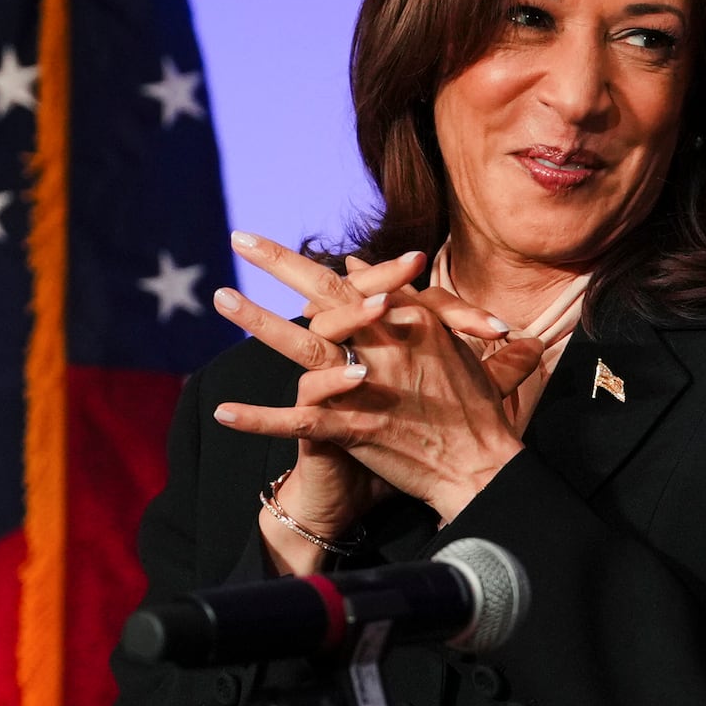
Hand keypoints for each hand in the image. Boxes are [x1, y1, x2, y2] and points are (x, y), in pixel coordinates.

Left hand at [212, 234, 529, 526]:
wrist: (483, 466)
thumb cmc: (476, 408)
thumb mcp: (450, 344)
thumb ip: (410, 302)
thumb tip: (358, 266)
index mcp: (413, 322)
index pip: (355, 285)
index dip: (316, 266)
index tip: (273, 250)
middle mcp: (389, 345)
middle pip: (326, 296)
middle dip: (280, 264)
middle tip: (238, 239)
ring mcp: (370, 386)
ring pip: (306, 346)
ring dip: (259, 322)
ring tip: (222, 298)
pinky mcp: (357, 427)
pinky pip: (300, 422)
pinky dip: (261, 421)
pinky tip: (224, 414)